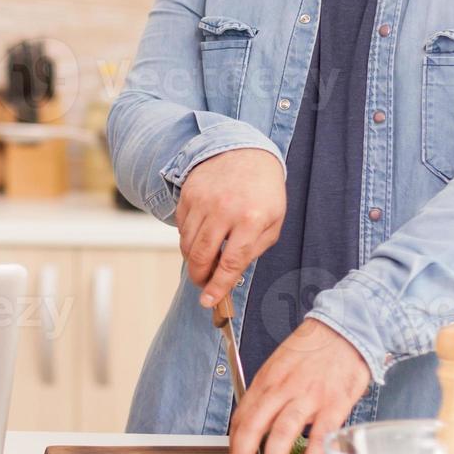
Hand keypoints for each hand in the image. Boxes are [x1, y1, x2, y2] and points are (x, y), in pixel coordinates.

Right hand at [174, 148, 284, 307]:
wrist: (246, 152)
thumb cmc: (264, 192)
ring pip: (187, 244)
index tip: (209, 301)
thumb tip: (228, 276)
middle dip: (199, 277)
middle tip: (203, 285)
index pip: (230, 263)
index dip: (218, 286)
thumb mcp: (272, 223)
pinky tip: (202, 234)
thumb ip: (252, 251)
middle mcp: (224, 209)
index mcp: (251, 219)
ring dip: (193, 259)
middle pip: (202, 256)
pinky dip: (188, 238)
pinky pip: (181, 227)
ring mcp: (203, 200)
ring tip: (205, 259)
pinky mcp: (188, 194)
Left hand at [228, 318, 371, 453]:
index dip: (234, 440)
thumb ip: (268, 392)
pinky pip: (319, 438)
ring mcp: (309, 397)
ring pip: (283, 433)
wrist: (344, 330)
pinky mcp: (334, 404)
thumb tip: (256, 420)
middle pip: (255, 425)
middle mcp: (284, 388)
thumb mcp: (279, 364)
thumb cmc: (312, 350)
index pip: (242, 414)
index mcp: (267, 379)